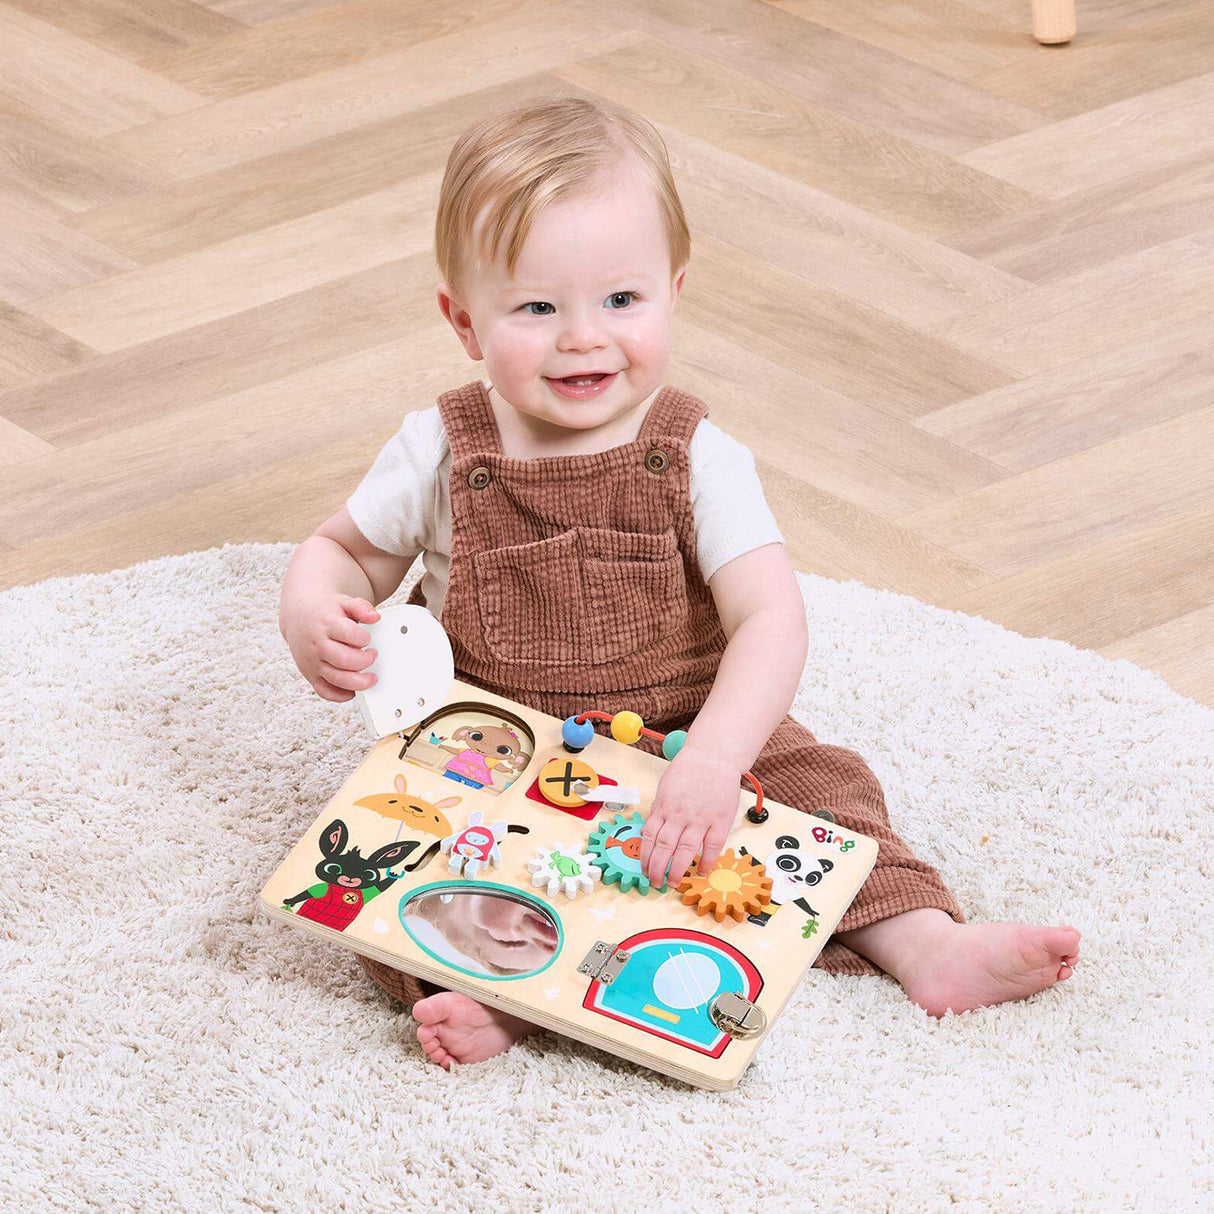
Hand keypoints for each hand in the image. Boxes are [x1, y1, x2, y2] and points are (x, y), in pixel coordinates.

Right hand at [281, 593, 380, 701]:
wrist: (299, 615)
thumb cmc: (324, 611)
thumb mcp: (343, 602)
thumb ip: (362, 607)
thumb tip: (374, 617)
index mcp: (326, 624)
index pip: (349, 634)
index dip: (364, 638)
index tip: (368, 639)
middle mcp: (317, 645)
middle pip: (345, 660)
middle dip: (365, 661)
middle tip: (372, 655)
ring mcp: (313, 662)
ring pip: (336, 679)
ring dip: (359, 682)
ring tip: (370, 678)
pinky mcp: (310, 674)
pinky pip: (325, 691)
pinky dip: (341, 695)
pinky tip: (353, 689)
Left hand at [640, 749, 743, 888]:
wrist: (713, 757)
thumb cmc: (689, 771)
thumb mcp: (665, 789)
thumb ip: (658, 811)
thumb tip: (648, 832)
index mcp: (664, 807)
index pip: (650, 837)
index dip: (645, 857)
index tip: (645, 870)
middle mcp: (680, 815)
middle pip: (664, 847)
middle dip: (657, 869)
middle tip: (655, 882)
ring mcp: (700, 818)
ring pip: (685, 850)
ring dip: (677, 869)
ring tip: (673, 882)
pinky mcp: (720, 820)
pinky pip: (712, 846)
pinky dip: (706, 861)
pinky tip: (701, 871)